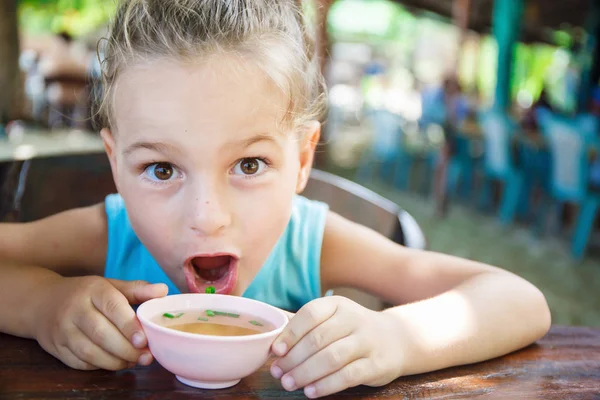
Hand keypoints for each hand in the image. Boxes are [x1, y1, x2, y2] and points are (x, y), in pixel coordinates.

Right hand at [32, 276, 167, 370]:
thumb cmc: (85, 293)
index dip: (129, 326)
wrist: (41, 302)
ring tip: (134, 361)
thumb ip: (137, 289)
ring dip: (115, 361)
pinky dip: (100, 366)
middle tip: (146, 356)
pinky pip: (80, 363)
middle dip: (126, 349)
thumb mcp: (109, 285)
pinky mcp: (56, 348)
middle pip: (102, 333)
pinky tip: (116, 363)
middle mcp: (75, 309)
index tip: (144, 340)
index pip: (113, 307)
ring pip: (90, 352)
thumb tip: (163, 290)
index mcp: (93, 290)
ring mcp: (63, 330)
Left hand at [269, 296, 402, 397]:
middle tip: (277, 373)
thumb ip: (304, 326)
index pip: (310, 314)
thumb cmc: (351, 330)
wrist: (396, 339)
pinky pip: (348, 375)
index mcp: (337, 305)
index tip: (275, 351)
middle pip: (318, 339)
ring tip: (288, 384)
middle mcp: (353, 319)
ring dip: (306, 373)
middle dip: (293, 358)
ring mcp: (367, 341)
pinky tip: (310, 391)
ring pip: (332, 357)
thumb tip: (268, 340)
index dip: (290, 333)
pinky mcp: (376, 364)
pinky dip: (326, 385)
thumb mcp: (332, 318)